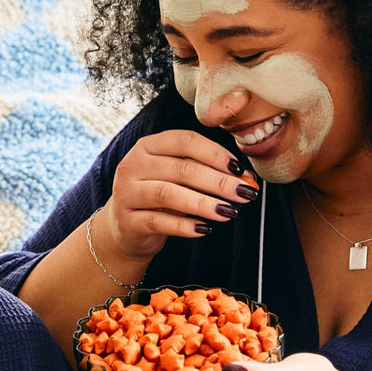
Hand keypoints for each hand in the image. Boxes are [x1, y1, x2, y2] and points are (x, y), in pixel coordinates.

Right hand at [101, 130, 259, 262]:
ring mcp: (127, 193)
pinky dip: (184, 226)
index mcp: (148, 146)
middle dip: (218, 181)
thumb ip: (204, 173)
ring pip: (168, 194)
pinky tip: (204, 229)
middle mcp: (133, 165)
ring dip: (203, 203)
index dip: (215, 154)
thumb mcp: (177, 179)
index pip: (185, 141)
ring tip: (228, 211)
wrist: (127, 229)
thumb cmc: (159, 198)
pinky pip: (159, 221)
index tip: (240, 170)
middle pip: (181, 169)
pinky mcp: (128, 220)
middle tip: (244, 193)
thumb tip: (245, 179)